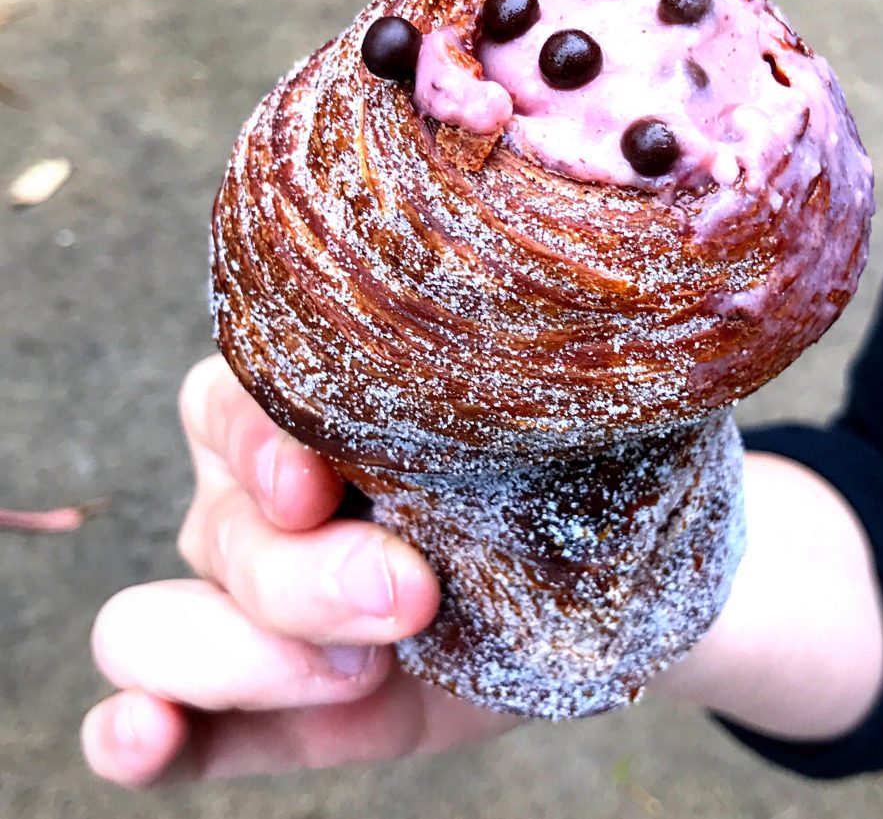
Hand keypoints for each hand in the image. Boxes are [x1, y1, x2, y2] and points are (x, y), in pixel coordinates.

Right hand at [81, 355, 515, 786]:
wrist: (560, 595)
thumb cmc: (532, 485)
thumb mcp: (506, 439)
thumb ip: (471, 398)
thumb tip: (507, 326)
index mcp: (292, 421)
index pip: (225, 408)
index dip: (257, 445)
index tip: (315, 481)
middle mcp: (247, 508)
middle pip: (219, 534)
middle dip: (304, 576)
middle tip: (408, 592)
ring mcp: (238, 612)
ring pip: (151, 629)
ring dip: (243, 656)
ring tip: (362, 669)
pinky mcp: (257, 713)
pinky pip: (169, 727)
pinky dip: (143, 736)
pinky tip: (152, 734)